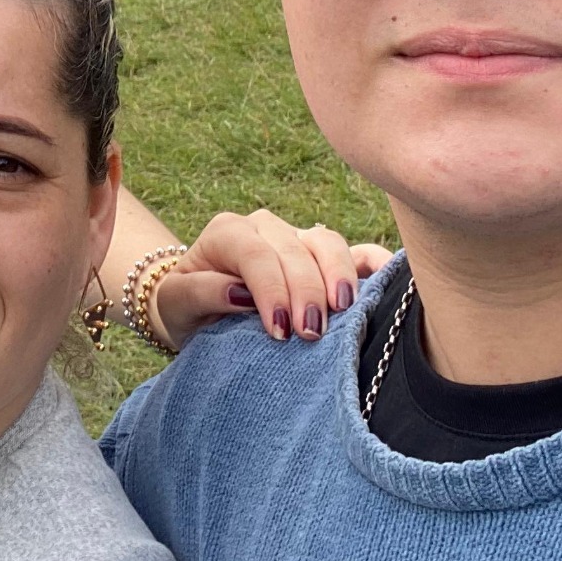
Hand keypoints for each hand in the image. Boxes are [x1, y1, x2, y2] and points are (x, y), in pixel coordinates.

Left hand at [152, 210, 391, 350]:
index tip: (280, 330)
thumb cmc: (184, 306)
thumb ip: (200, 292)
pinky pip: (355, 250)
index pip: (256, 254)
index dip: (272, 289)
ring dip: (338, 276)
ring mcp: (297, 237)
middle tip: (311, 333)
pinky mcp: (321, 255)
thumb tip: (238, 294)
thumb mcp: (175, 303)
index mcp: (228, 232)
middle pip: (295, 250)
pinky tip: (387, 279)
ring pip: (327, 243)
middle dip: (307, 291)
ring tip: (344, 310)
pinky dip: (373, 262)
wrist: (195, 304)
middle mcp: (265, 227)